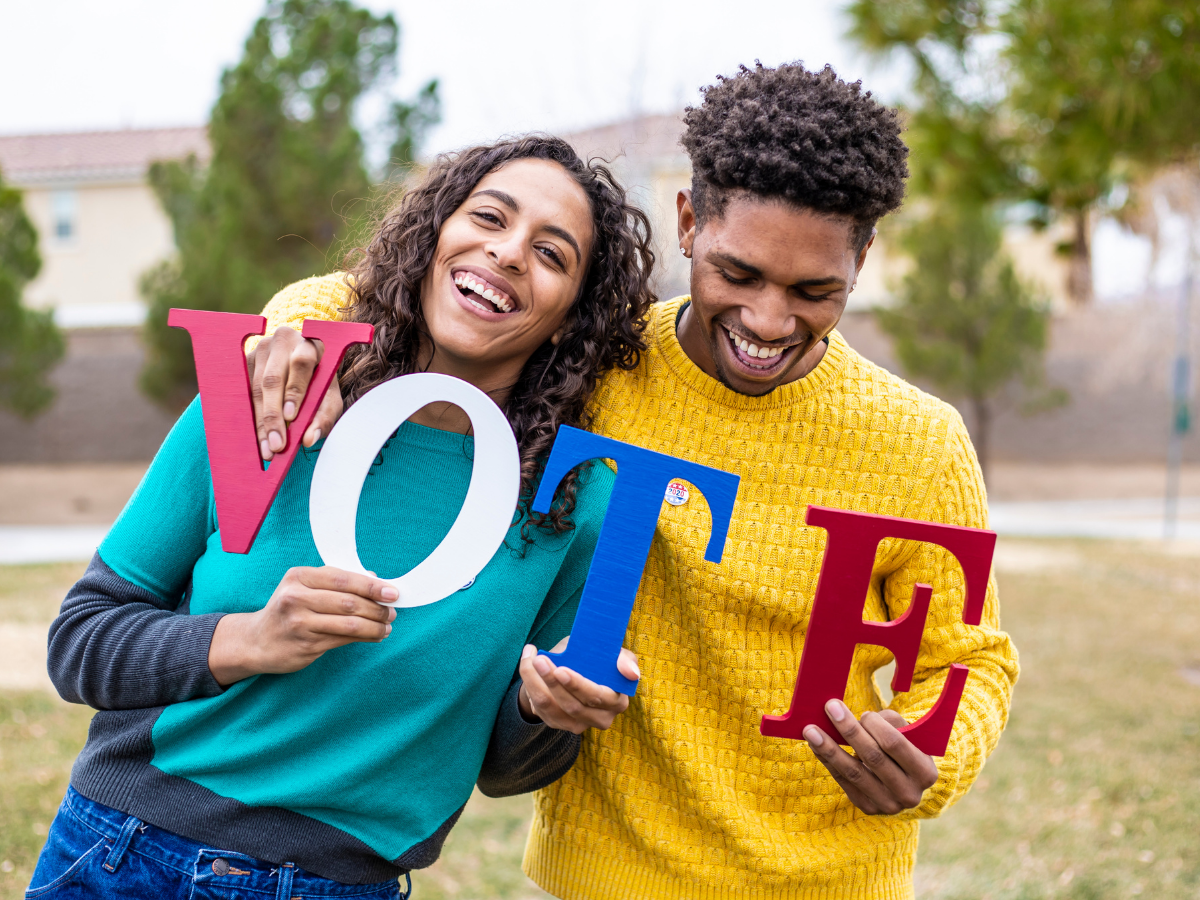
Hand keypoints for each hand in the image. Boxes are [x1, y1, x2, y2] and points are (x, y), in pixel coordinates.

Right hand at [208, 567, 397, 685]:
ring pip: (349, 623)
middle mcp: (296, 598)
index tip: (392, 592)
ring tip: (388, 625)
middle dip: (377, 607)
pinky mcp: (306, 644)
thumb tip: (375, 580)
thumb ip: (336, 581)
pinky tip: (376, 635)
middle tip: (392, 611)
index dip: (371, 586)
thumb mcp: (304, 587)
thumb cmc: (288, 609)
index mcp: (298, 577)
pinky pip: (344, 639)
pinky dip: (365, 637)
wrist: (257, 641)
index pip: (343, 579)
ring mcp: (299, 623)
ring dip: (375, 625)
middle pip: (349, 602)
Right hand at [247, 326, 343, 459]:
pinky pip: (243, 392)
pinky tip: (255, 438)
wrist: (301, 369)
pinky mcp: (244, 362)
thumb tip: (309, 439)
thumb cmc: (319, 383)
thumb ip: (324, 416)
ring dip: (260, 422)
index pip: (301, 364)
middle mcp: (282, 341)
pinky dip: (250, 417)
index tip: (291, 416)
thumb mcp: (329, 398)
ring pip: (255, 388)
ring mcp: (260, 349)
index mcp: (309, 343)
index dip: (295, 391)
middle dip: (273, 416)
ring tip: (268, 449)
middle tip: (277, 445)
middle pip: (272, 379)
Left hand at [516, 637, 639, 733]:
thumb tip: (631, 673)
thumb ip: (622, 659)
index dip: (578, 685)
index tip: (560, 669)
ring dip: (536, 682)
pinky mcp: (558, 724)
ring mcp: (578, 725)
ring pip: (552, 707)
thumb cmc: (595, 660)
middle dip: (553, 681)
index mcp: (617, 701)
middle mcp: (600, 718)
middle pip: (573, 705)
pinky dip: (530, 685)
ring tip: (531, 659)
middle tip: (540, 660)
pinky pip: (539, 708)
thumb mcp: (611, 654)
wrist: (572, 670)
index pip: (598, 697)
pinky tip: (528, 666)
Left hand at [803, 699, 938, 814]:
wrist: (906, 781)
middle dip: (848, 730)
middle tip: (830, 708)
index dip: (875, 725)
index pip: (894, 743)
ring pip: (853, 772)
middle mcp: (909, 793)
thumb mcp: (909, 733)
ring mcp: (888, 804)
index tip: (862, 712)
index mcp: (925, 772)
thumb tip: (857, 718)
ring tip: (811, 730)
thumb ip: (888, 722)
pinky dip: (828, 761)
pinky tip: (815, 745)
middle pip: (872, 757)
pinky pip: (844, 782)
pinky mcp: (868, 807)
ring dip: (829, 748)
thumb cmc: (906, 747)